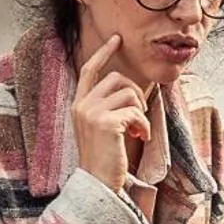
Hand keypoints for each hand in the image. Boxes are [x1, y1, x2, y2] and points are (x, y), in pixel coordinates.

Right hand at [71, 36, 149, 190]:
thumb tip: (128, 89)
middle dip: (136, 93)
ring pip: (129, 94)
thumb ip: (107, 107)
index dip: (104, 52)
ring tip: (140, 130)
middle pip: (116, 78)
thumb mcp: (100, 127)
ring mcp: (92, 113)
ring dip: (141, 112)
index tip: (117, 39)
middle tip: (141, 114)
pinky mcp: (106, 123)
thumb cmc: (104, 158)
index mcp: (79, 104)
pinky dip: (144, 125)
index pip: (90, 70)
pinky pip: (136, 112)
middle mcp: (82, 105)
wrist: (97, 184)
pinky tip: (141, 137)